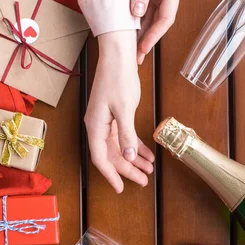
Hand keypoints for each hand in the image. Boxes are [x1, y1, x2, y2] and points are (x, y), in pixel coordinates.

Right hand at [85, 30, 153, 192]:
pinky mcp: (114, 115)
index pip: (101, 158)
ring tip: (149, 169)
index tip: (121, 189)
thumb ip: (126, 135)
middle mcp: (98, 126)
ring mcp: (106, 121)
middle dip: (128, 169)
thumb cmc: (119, 79)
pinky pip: (124, 136)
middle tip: (144, 180)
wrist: (117, 55)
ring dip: (134, 159)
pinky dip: (135, 145)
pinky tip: (148, 154)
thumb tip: (128, 157)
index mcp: (95, 126)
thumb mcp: (125, 109)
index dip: (111, 175)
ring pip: (119, 147)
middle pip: (112, 155)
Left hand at [131, 0, 190, 63]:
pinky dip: (137, 18)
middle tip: (135, 58)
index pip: (164, 19)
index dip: (153, 37)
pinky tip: (128, 27)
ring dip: (141, 32)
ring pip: (150, 16)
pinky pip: (145, 5)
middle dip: (147, 40)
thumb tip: (137, 13)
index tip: (143, 50)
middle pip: (158, 22)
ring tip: (130, 48)